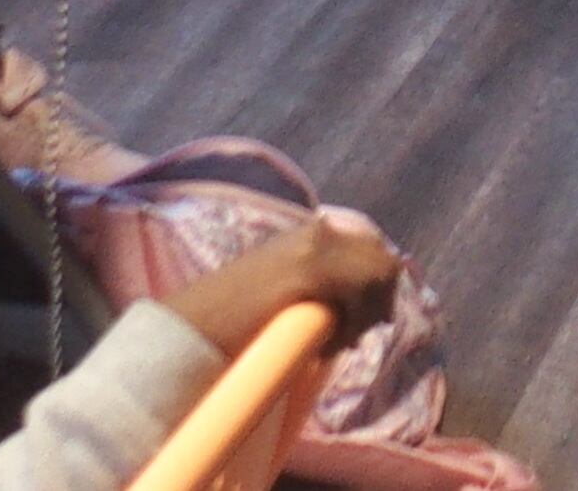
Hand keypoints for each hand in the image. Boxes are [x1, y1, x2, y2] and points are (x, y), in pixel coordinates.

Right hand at [164, 212, 402, 356]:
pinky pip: (358, 293)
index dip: (375, 283)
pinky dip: (352, 326)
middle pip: (382, 259)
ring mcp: (314, 247)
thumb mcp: (287, 289)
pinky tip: (325, 347)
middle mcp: (317, 231)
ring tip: (334, 344)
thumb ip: (323, 283)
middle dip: (378, 300)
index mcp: (310, 232)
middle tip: (349, 338)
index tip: (363, 319)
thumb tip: (372, 302)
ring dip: (365, 315)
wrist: (195, 326)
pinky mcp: (310, 270)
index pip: (372, 246)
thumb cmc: (233, 319)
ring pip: (378, 276)